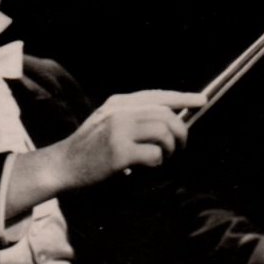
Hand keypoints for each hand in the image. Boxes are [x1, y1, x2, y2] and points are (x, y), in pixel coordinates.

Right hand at [50, 89, 205, 189]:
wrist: (62, 165)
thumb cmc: (89, 149)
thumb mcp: (107, 122)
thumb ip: (132, 117)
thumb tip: (169, 120)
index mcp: (118, 103)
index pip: (157, 95)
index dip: (183, 97)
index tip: (202, 101)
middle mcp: (120, 112)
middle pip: (167, 116)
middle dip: (180, 133)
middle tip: (178, 148)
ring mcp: (119, 131)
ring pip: (164, 133)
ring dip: (170, 149)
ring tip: (161, 158)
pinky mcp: (119, 152)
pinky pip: (155, 155)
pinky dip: (156, 163)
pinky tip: (144, 167)